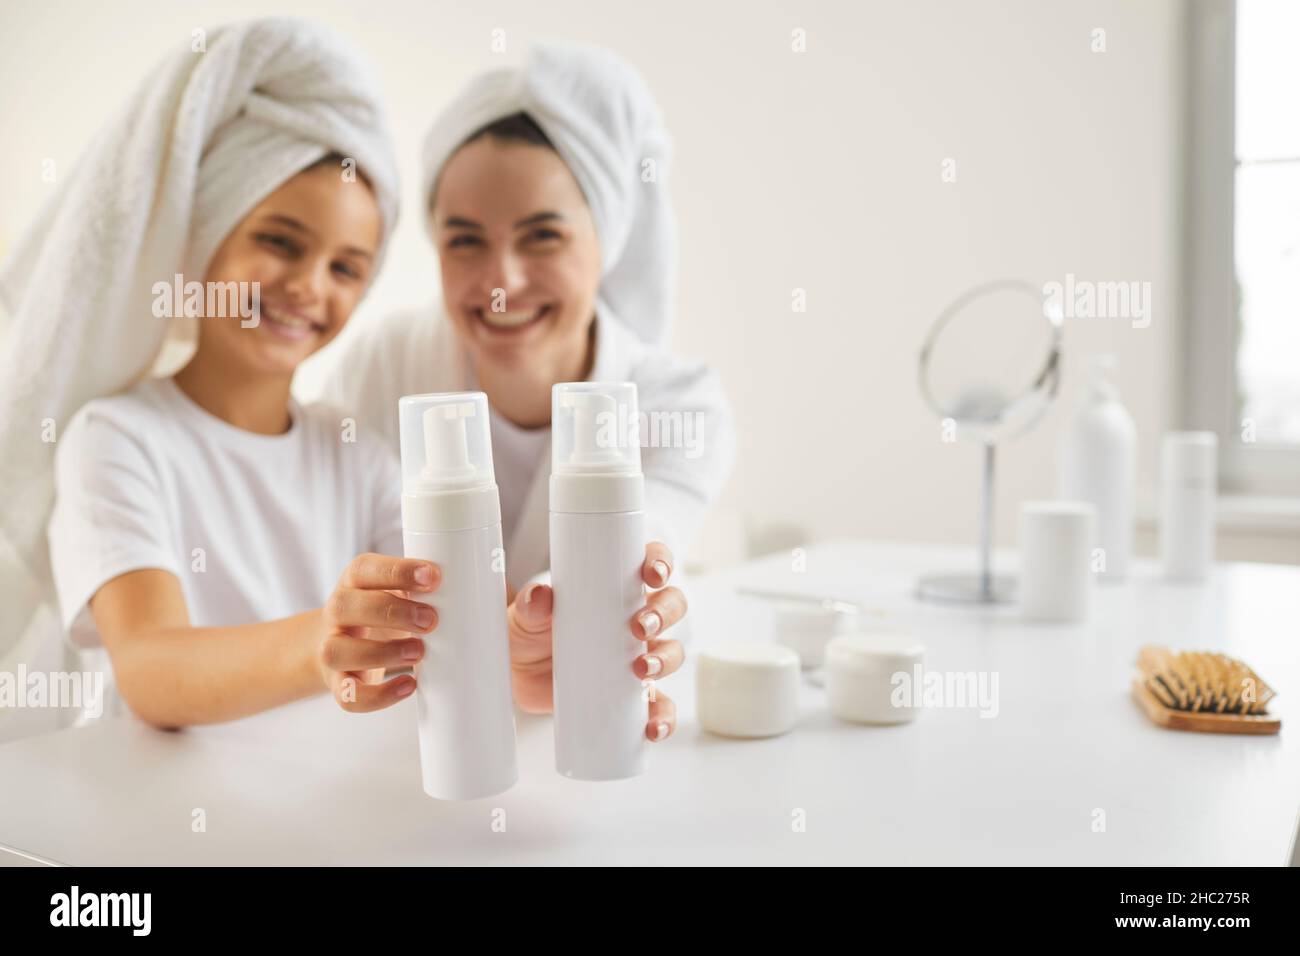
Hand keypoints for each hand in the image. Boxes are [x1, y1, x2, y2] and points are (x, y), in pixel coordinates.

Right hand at [317, 553, 439, 712]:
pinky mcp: (338, 683)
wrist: (346, 643)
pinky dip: (378, 695)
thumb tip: (492, 594)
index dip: (398, 571)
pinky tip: (409, 686)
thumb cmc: (387, 612)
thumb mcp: (402, 591)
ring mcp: (332, 648)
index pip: (365, 569)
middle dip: (392, 612)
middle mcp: (336, 612)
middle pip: (346, 606)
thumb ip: (431, 590)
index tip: (434, 577)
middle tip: (431, 620)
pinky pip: (348, 695)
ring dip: (381, 653)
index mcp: (355, 581)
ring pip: (336, 652)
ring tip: (419, 652)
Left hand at [507, 541, 686, 740]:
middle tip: (639, 627)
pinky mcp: (632, 693)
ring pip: (672, 651)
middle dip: (664, 614)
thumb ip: (532, 604)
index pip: (651, 564)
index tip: (652, 574)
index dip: (661, 563)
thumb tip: (540, 597)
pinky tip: (653, 726)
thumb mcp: (526, 614)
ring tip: (642, 670)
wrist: (519, 673)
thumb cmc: (529, 631)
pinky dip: (663, 716)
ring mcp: (639, 655)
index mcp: (617, 587)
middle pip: (671, 606)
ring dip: (666, 659)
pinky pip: (660, 704)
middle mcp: (636, 618)